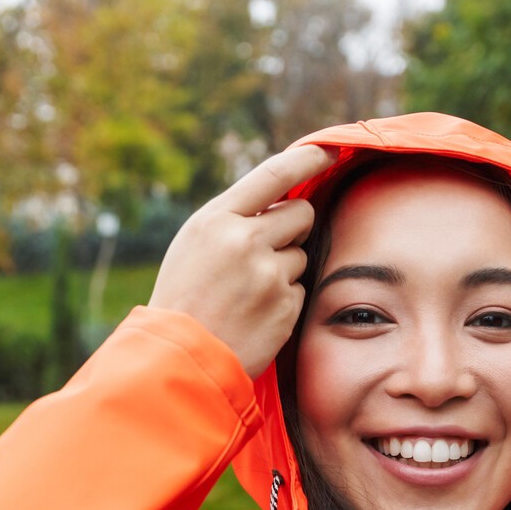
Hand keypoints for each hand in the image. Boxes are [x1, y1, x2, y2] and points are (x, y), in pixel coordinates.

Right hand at [149, 143, 336, 377]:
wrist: (180, 359)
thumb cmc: (184, 298)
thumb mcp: (194, 244)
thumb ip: (234, 219)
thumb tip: (282, 198)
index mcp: (217, 220)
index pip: (274, 174)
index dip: (307, 159)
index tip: (329, 150)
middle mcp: (245, 241)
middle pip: (301, 213)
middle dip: (295, 226)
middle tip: (267, 249)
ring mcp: (269, 275)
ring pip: (301, 255)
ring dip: (284, 268)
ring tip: (247, 292)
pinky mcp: (286, 307)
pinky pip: (299, 290)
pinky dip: (283, 300)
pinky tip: (254, 314)